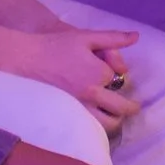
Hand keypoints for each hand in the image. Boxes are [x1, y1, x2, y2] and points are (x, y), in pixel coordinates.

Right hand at [20, 27, 141, 132]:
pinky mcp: (68, 116)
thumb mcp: (87, 37)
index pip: (118, 80)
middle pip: (120, 108)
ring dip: (116, 120)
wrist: (27, 59)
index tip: (115, 74)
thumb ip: (113, 38)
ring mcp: (79, 107)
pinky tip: (97, 121)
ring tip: (117, 116)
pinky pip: (89, 128)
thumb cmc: (56, 45)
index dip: (117, 75)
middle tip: (134, 108)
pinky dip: (98, 126)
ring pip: (107, 124)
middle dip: (130, 107)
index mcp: (98, 73)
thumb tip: (136, 36)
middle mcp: (91, 94)